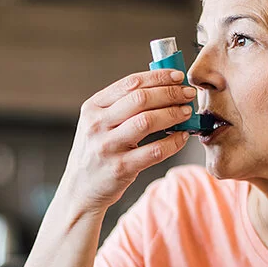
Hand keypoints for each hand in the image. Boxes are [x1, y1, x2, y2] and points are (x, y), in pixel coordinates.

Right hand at [60, 69, 195, 212]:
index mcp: (93, 107)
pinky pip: (155, 151)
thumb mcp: (98, 123)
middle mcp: (97, 124)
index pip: (130, 83)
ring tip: (187, 112)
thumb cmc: (96, 152)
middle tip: (187, 94)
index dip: (158, 77)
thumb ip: (122, 105)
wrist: (80, 189)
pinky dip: (173, 142)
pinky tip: (182, 136)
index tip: (177, 77)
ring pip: (148, 122)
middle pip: (141, 99)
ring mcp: (108, 147)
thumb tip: (162, 88)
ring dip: (173, 114)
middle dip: (170, 93)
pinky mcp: (120, 168)